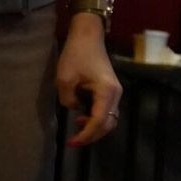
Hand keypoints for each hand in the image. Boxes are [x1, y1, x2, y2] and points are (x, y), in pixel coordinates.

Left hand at [56, 16, 121, 146]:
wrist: (87, 37)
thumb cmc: (76, 55)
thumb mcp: (64, 79)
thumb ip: (69, 100)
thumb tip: (75, 108)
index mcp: (106, 92)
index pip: (99, 121)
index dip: (86, 135)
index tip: (71, 143)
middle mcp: (116, 94)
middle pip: (108, 124)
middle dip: (92, 135)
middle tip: (74, 142)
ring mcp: (115, 93)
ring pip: (109, 119)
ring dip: (95, 128)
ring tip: (77, 129)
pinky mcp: (111, 90)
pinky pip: (106, 111)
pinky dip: (97, 119)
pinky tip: (83, 117)